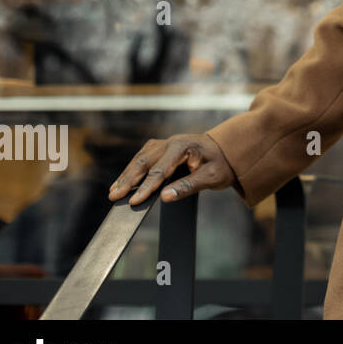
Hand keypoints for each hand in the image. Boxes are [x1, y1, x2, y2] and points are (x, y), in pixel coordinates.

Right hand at [108, 133, 235, 205]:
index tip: (134, 202)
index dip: (146, 187)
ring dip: (126, 175)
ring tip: (114, 192)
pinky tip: (122, 181)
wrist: (228, 150)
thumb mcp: (211, 178)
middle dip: (129, 180)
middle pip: (145, 161)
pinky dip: (132, 169)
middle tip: (114, 197)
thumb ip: (188, 186)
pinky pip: (143, 157)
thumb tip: (165, 197)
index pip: (161, 170)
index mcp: (184, 147)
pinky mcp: (162, 147)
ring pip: (141, 158)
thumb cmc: (221, 164)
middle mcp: (172, 142)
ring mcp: (165, 143)